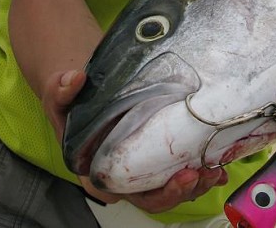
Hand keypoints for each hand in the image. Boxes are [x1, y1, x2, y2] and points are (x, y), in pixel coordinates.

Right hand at [43, 69, 228, 211]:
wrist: (83, 87)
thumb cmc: (70, 99)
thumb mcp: (58, 92)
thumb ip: (62, 89)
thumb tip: (73, 79)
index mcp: (97, 170)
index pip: (127, 193)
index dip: (156, 193)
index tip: (178, 177)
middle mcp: (121, 174)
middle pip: (155, 196)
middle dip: (181, 190)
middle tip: (199, 172)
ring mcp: (141, 166)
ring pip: (171, 186)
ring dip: (196, 183)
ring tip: (215, 169)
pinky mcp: (156, 153)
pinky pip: (179, 167)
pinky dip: (200, 167)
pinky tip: (217, 160)